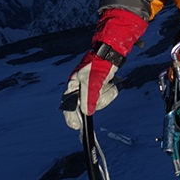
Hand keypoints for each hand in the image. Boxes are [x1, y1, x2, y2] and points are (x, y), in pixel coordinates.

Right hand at [61, 8, 146, 130]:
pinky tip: (110, 84)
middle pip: (86, 107)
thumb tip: (87, 112)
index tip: (76, 125)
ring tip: (107, 84)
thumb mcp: (91, 80)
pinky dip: (110, 92)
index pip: (68, 105)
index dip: (71, 117)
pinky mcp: (100, 90)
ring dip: (105, 95)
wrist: (111, 54)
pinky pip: (106, 98)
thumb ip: (88, 96)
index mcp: (73, 86)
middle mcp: (81, 89)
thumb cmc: (98, 64)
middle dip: (97, 100)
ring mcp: (91, 90)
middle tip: (102, 90)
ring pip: (98, 103)